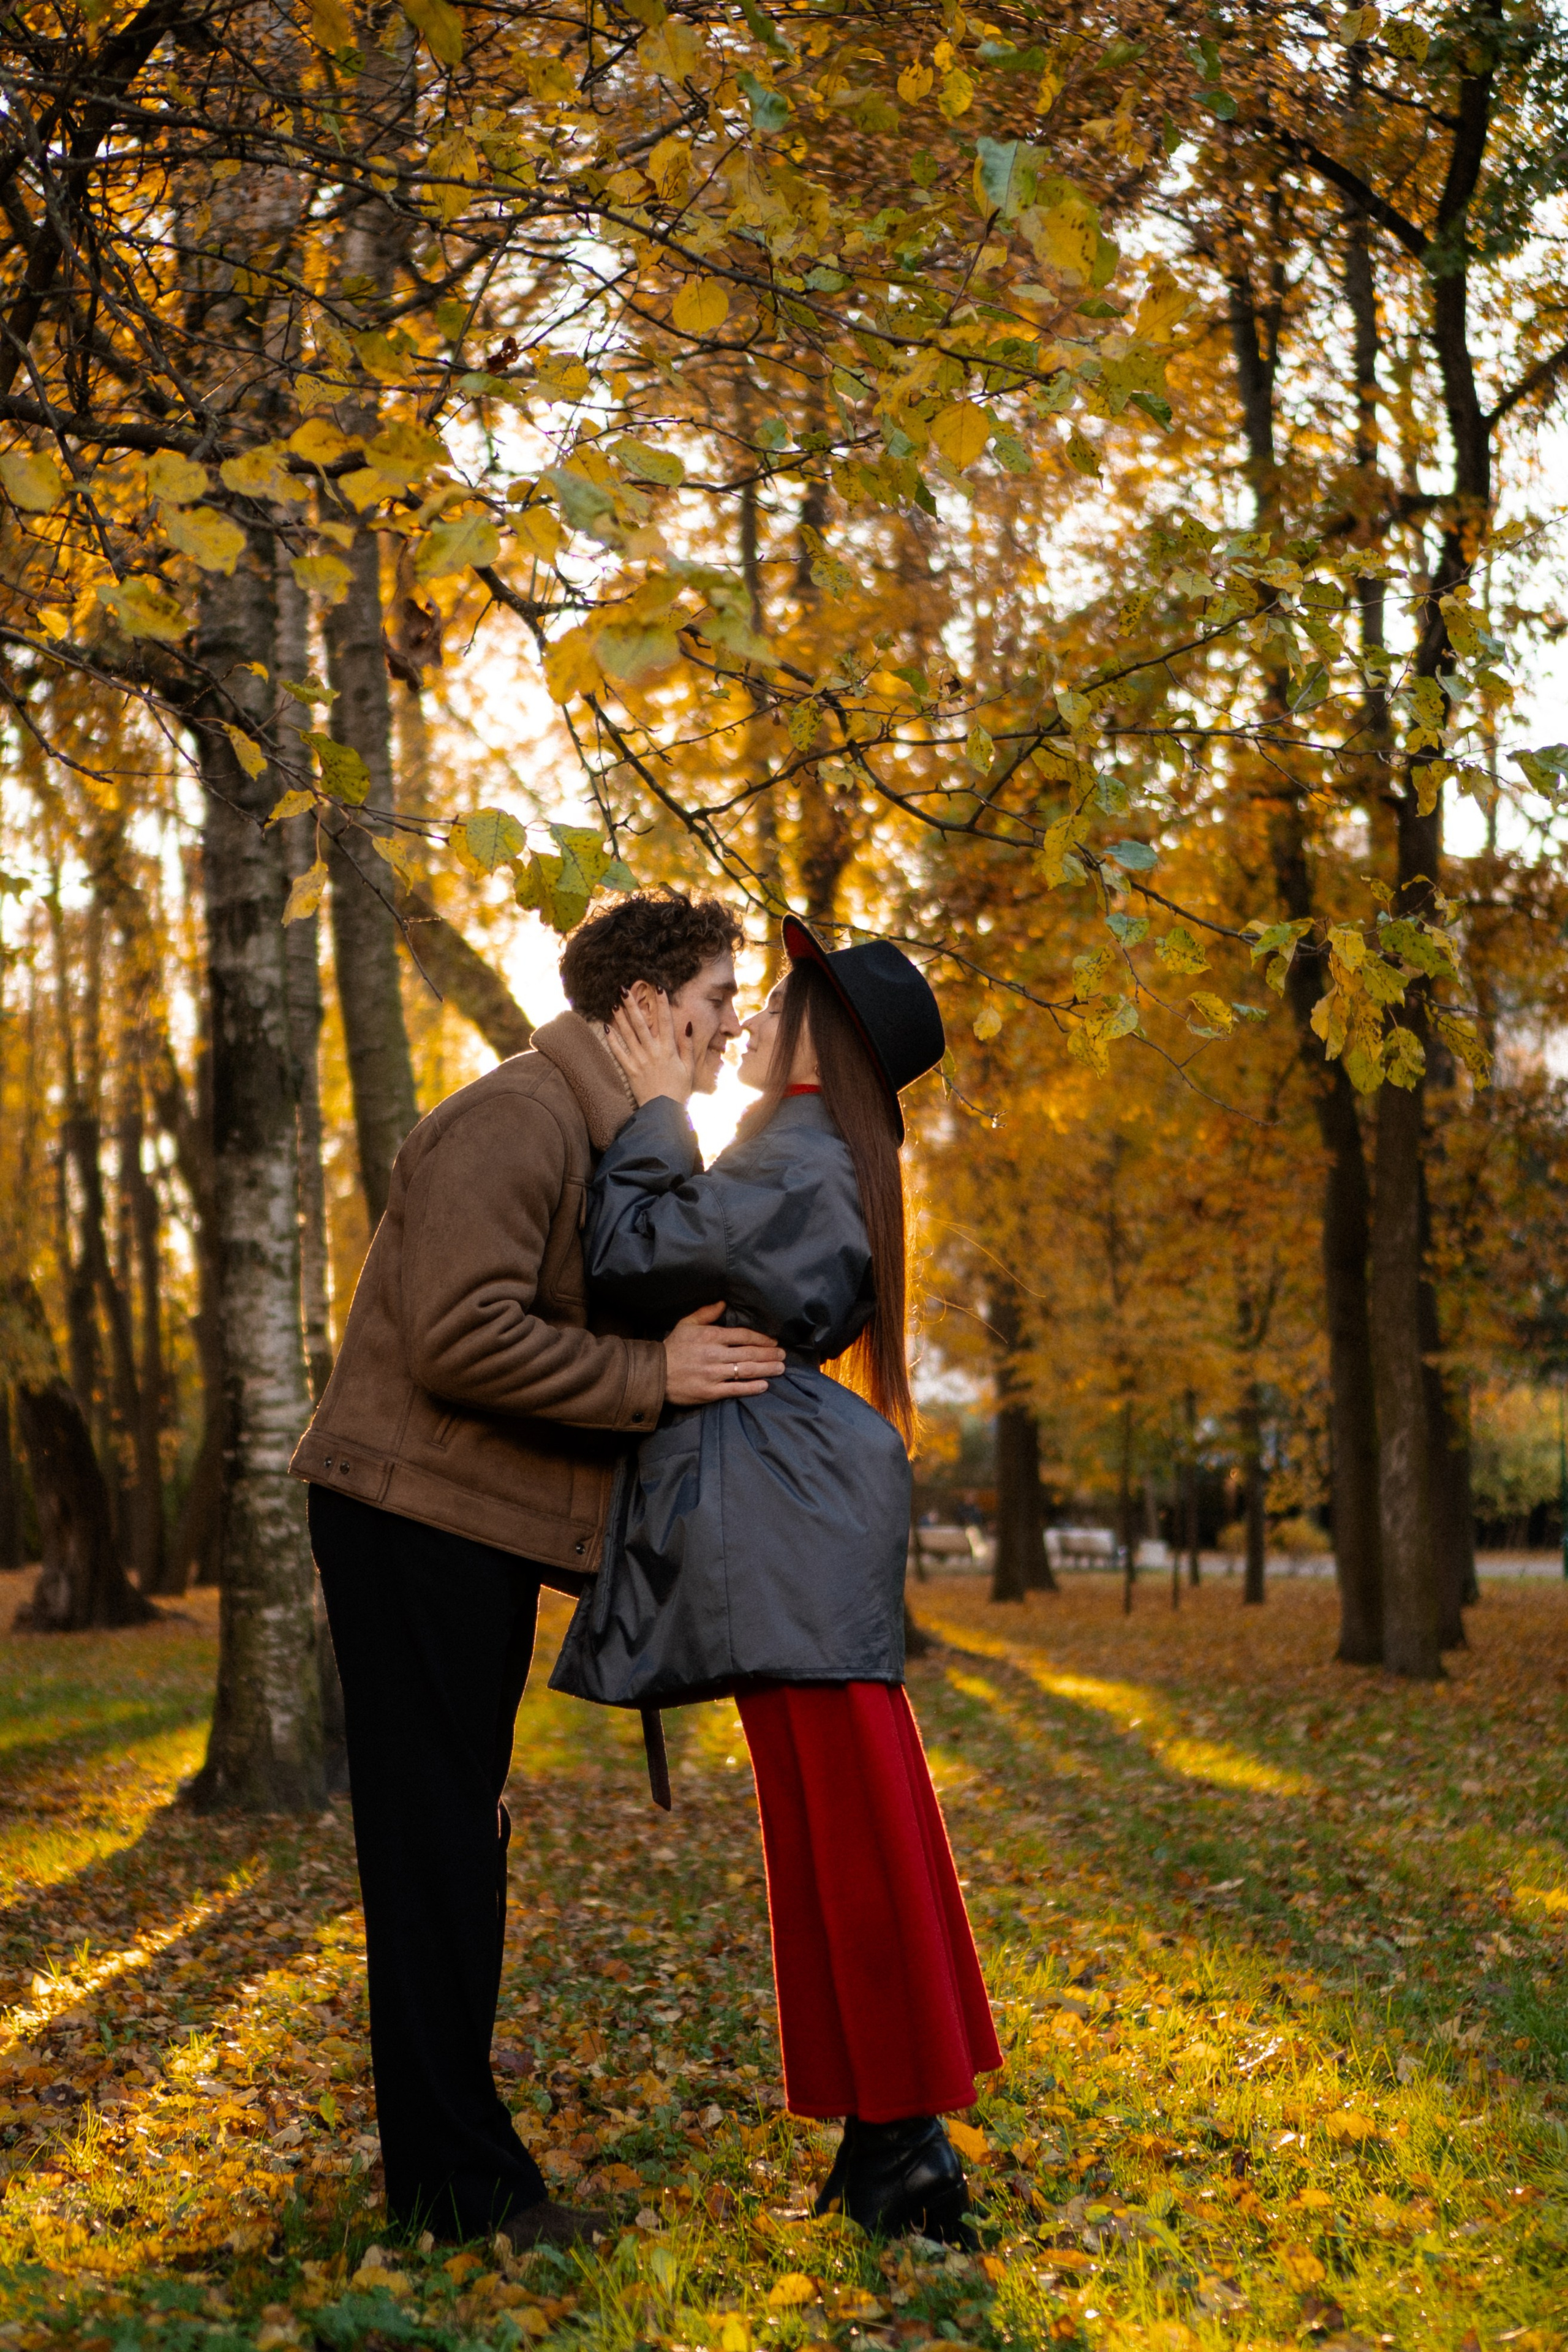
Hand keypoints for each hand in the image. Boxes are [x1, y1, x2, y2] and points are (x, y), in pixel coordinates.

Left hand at [606, 989, 697, 1107]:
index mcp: (669, 1050)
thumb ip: (687, 1046)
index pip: (666, 1022)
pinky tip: (607, 1028)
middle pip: (641, 1024)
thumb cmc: (679, 1091)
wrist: (664, 1111)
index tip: (659, 987)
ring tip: (614, 1003)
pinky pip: (619, 1053)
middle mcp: (653, 1052)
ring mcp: (640, 1061)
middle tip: (624, 989)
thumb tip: (687, 1026)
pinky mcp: (630, 1071)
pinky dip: (613, 1040)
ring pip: (628, 1035)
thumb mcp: (689, 1068)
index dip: (662, 1004)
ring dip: (620, 1018)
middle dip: (633, 1005)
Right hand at [663, 1301, 785, 1403]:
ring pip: (746, 1370)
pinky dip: (751, 1387)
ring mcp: (713, 1374)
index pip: (743, 1336)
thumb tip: (723, 1303)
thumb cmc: (672, 1347)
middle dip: (769, 1354)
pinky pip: (735, 1389)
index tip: (773, 1341)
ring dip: (766, 1369)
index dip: (761, 1339)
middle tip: (783, 1355)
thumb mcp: (686, 1324)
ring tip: (780, 1368)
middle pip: (749, 1353)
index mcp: (711, 1336)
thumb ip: (706, 1313)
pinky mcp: (710, 1392)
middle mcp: (715, 1354)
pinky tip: (764, 1385)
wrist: (655, 1373)